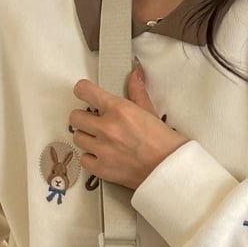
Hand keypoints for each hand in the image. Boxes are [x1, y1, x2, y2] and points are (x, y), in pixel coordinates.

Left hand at [70, 63, 187, 189]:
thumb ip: (137, 94)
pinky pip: (84, 160)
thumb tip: (135, 76)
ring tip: (100, 141)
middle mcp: (108, 129)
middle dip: (84, 118)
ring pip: (77, 138)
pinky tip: (101, 156)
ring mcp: (103, 150)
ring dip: (87, 138)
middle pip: (75, 117)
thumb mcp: (151, 113)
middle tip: (95, 123)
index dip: (83, 92)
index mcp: (120, 110)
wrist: (171, 171)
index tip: (85, 94)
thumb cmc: (165, 145)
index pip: (84, 91)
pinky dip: (90, 158)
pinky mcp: (103, 170)